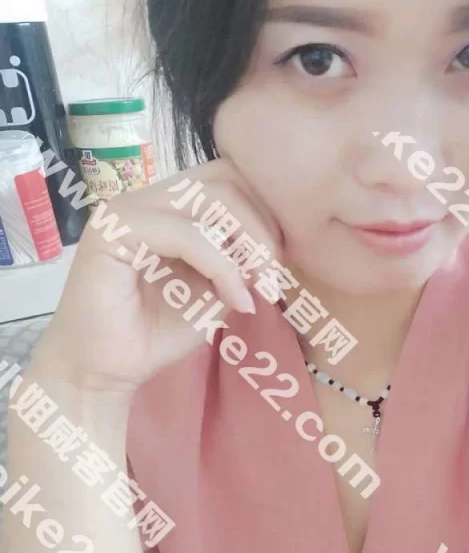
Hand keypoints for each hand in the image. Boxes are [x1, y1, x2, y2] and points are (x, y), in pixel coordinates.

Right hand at [33, 158, 281, 395]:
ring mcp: (128, 209)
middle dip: (262, 226)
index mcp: (170, 206)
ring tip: (259, 287)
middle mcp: (148, 197)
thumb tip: (277, 246)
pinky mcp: (113, 230)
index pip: (230, 180)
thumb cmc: (154, 334)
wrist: (104, 373)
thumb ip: (241, 261)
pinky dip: (222, 266)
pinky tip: (236, 301)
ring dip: (248, 243)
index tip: (279, 266)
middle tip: (273, 276)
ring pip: (210, 197)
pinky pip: (186, 234)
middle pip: (226, 179)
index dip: (265, 215)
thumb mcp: (215, 292)